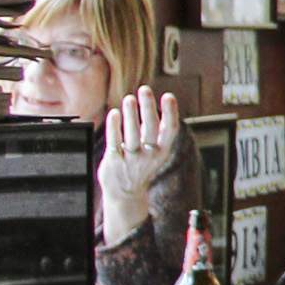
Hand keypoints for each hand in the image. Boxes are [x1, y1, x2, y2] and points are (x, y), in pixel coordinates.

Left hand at [98, 89, 182, 242]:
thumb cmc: (140, 166)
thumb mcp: (153, 152)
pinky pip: (114, 141)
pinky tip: (114, 113)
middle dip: (148, 108)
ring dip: (130, 114)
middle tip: (144, 89)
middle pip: (150, 128)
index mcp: (162, 151)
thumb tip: (149, 104)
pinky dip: (114, 126)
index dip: (170, 112)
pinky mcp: (114, 161)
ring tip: (129, 98)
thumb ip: (152, 131)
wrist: (125, 195)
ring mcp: (131, 159)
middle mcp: (149, 155)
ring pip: (131, 134)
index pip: (170, 129)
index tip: (168, 96)